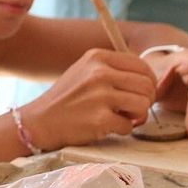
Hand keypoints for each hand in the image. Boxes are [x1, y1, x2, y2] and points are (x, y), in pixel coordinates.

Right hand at [19, 49, 157, 147]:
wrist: (38, 122)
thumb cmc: (65, 100)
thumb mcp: (85, 71)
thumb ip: (113, 70)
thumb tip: (149, 80)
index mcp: (97, 57)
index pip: (141, 66)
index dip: (147, 82)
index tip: (139, 93)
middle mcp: (99, 73)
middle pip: (147, 85)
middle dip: (145, 100)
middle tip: (133, 110)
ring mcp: (99, 96)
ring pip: (143, 104)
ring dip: (137, 116)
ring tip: (122, 118)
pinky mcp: (99, 119)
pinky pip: (129, 125)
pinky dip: (122, 130)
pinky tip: (107, 127)